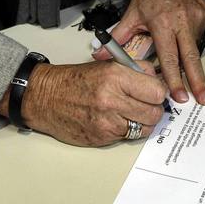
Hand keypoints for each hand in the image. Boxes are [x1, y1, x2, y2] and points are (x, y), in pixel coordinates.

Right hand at [16, 60, 166, 145]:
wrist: (46, 97)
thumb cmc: (75, 79)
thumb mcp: (107, 65)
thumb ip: (135, 70)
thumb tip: (157, 80)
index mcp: (115, 76)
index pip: (156, 91)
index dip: (159, 92)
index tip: (155, 92)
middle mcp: (112, 100)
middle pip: (154, 113)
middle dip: (153, 109)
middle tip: (146, 104)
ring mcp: (107, 122)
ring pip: (144, 128)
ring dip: (143, 122)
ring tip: (132, 113)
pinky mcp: (102, 138)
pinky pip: (127, 136)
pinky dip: (127, 130)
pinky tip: (117, 120)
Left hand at [93, 0, 204, 105]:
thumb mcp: (132, 14)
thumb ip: (118, 37)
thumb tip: (99, 55)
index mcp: (162, 24)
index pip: (169, 57)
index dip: (173, 78)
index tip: (179, 96)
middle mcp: (182, 21)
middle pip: (192, 58)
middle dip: (198, 81)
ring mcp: (197, 17)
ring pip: (195, 46)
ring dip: (190, 57)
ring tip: (181, 47)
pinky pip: (199, 34)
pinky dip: (192, 39)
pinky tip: (184, 32)